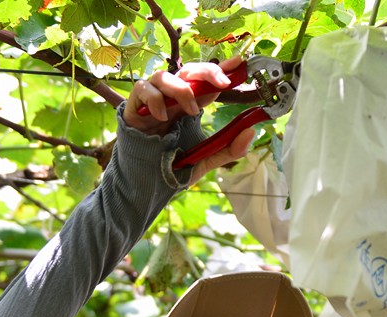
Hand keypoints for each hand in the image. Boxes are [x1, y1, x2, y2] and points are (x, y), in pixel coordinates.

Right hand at [123, 56, 254, 182]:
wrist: (146, 181)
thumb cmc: (174, 166)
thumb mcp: (208, 159)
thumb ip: (230, 149)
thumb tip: (251, 131)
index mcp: (190, 106)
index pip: (206, 82)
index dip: (221, 70)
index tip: (239, 63)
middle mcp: (172, 99)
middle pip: (188, 71)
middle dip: (207, 71)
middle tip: (224, 83)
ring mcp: (153, 100)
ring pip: (165, 76)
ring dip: (182, 89)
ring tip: (192, 111)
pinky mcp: (135, 107)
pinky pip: (143, 89)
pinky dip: (154, 98)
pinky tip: (162, 116)